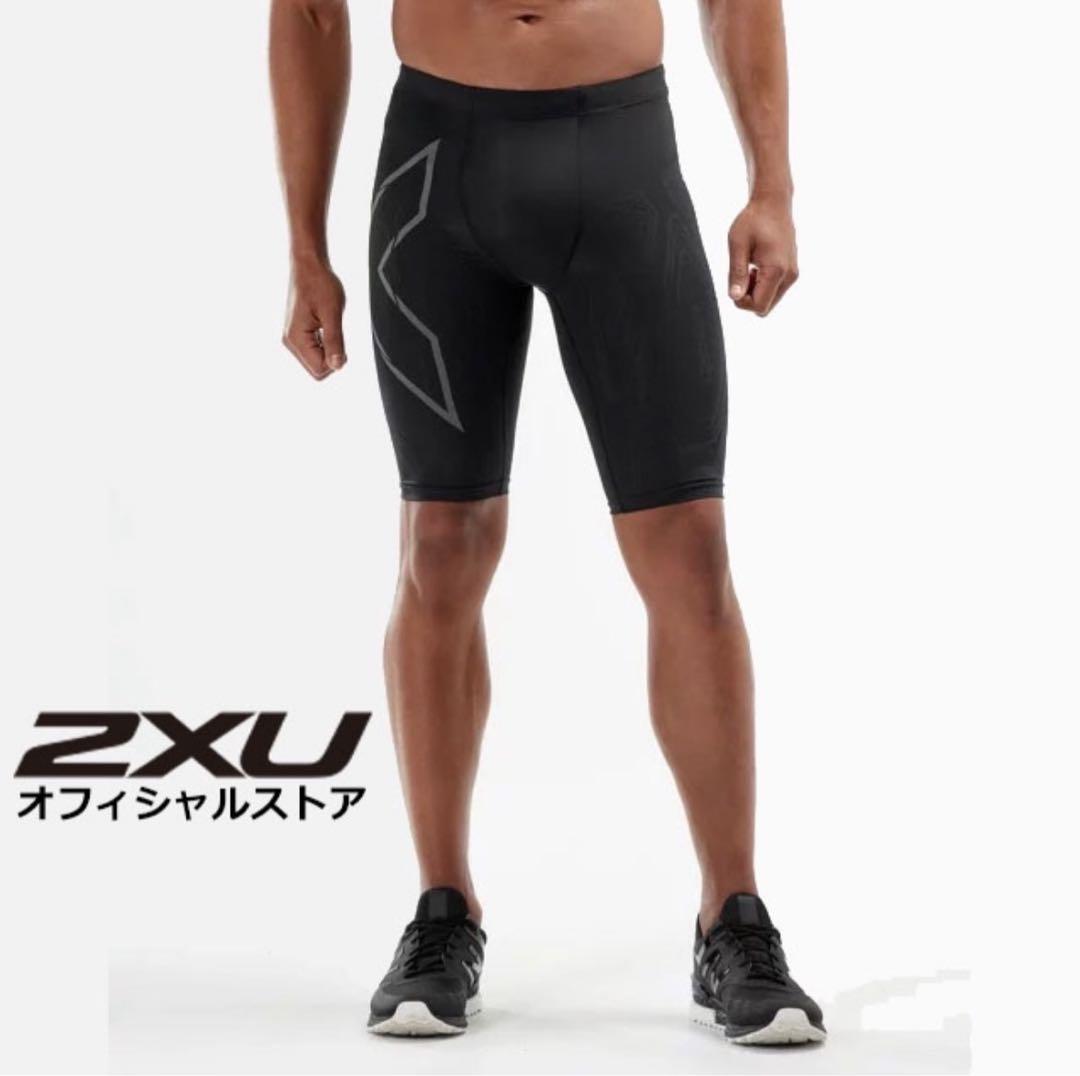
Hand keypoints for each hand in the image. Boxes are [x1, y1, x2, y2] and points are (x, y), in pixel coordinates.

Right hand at [282, 256, 346, 379]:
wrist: (308, 265)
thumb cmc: (320, 284)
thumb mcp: (332, 313)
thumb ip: (335, 341)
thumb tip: (337, 366)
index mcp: (296, 339)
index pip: (320, 370)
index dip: (336, 360)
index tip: (340, 338)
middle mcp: (290, 342)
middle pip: (317, 369)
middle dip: (332, 358)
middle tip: (337, 332)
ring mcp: (291, 338)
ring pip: (316, 362)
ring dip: (329, 349)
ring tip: (330, 325)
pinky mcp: (296, 333)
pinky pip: (313, 351)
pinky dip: (324, 344)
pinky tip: (326, 326)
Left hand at [727, 195, 798, 316]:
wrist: (773, 203)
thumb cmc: (752, 220)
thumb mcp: (737, 244)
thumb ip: (736, 273)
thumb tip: (734, 297)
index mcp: (776, 270)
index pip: (759, 306)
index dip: (741, 301)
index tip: (735, 281)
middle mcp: (789, 275)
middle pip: (765, 308)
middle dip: (748, 298)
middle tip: (741, 273)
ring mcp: (793, 274)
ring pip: (769, 301)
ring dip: (755, 291)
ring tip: (749, 268)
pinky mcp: (792, 272)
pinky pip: (774, 291)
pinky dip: (762, 285)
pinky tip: (757, 267)